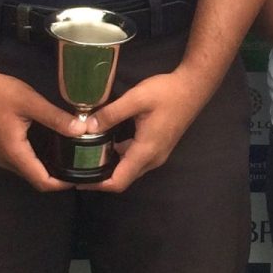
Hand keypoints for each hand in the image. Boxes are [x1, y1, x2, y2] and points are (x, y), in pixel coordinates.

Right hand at [0, 66, 83, 191]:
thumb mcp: (31, 102)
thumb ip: (56, 118)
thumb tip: (83, 130)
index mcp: (13, 153)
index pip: (41, 181)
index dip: (62, 184)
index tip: (81, 176)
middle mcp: (4, 160)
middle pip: (35, 179)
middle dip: (58, 178)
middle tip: (79, 166)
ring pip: (27, 171)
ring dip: (47, 169)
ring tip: (68, 157)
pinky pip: (20, 162)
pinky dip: (36, 160)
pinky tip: (50, 148)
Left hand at [88, 68, 210, 192]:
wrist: (193, 87)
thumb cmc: (167, 92)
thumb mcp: (136, 99)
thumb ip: (111, 114)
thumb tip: (87, 127)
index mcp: (146, 151)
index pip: (119, 181)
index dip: (98, 185)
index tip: (78, 180)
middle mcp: (152, 159)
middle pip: (124, 178)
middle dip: (101, 177)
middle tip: (78, 167)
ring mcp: (157, 154)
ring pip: (130, 169)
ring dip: (111, 166)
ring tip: (88, 156)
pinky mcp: (158, 146)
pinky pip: (136, 159)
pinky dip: (120, 157)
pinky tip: (108, 143)